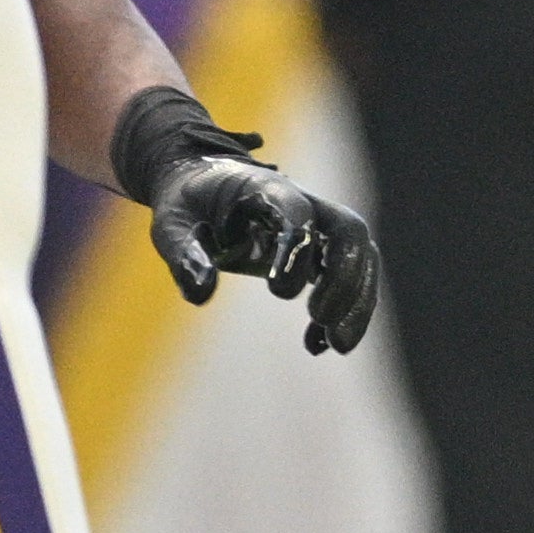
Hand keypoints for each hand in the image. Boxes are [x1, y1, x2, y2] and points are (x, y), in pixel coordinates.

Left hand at [109, 86, 382, 355]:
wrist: (205, 188)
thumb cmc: (188, 205)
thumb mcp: (171, 225)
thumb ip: (185, 256)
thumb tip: (201, 294)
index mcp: (268, 189)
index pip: (298, 214)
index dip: (296, 250)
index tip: (278, 291)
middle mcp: (307, 203)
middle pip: (349, 232)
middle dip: (344, 277)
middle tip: (319, 317)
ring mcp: (320, 227)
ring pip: (362, 256)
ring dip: (357, 301)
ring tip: (336, 344)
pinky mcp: (322, 252)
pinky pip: (350, 278)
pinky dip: (343, 312)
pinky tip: (316, 344)